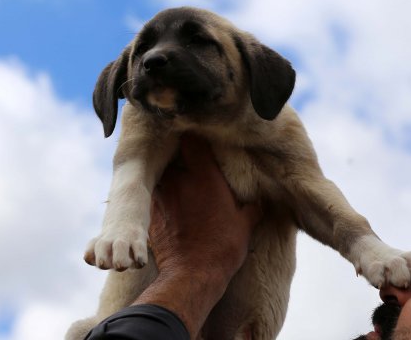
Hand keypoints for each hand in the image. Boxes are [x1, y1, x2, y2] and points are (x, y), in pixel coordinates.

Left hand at [133, 133, 260, 335]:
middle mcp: (179, 179)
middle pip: (172, 152)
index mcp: (204, 175)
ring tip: (179, 179)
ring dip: (168, 173)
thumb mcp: (245, 225)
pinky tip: (170, 201)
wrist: (192, 275)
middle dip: (179, 152)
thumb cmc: (222, 247)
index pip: (192, 139)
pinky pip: (154, 193)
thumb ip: (252, 207)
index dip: (194, 134)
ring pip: (161, 172)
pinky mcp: (150, 212)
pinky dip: (161, 194)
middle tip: (189, 156)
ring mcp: (161, 195)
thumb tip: (260, 202)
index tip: (200, 137)